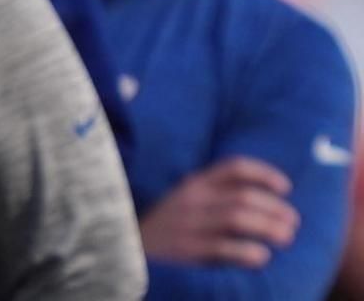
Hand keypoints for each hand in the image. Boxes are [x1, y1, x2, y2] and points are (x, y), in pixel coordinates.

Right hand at [139, 156, 297, 267]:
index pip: (233, 167)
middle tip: (293, 222)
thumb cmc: (168, 227)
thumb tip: (265, 199)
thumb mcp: (185, 201)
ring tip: (286, 238)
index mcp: (194, 184)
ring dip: (268, 227)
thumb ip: (215, 195)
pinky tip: (261, 256)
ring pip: (237, 218)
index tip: (286, 187)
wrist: (129, 250)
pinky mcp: (186, 249)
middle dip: (275, 208)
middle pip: (243, 196)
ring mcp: (188, 224)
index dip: (265, 173)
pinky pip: (222, 248)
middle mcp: (191, 199)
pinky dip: (246, 251)